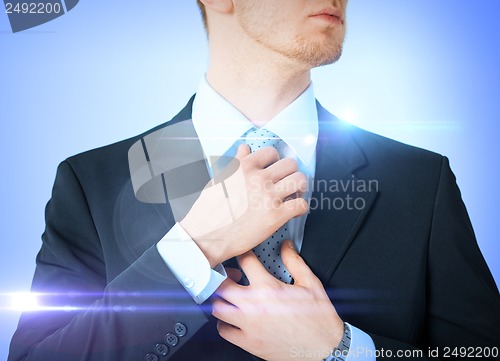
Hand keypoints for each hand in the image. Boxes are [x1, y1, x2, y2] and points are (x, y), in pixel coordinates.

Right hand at [180, 144, 307, 266]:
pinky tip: (292, 212)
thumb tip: (245, 148)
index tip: (274, 171)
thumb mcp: (220, 179)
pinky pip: (301, 205)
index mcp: (244, 167)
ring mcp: (268, 196)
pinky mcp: (275, 215)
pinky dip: (300, 208)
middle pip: (290, 164)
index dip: (275, 162)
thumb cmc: (210, 209)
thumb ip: (236, 162)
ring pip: (300, 180)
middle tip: (287, 184)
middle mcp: (258, 178)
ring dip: (299, 188)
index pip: (272, 152)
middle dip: (290, 173)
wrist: (206, 235)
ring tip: (293, 195)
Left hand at [213, 240, 343, 360]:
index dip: (242, 252)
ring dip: (220, 299)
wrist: (324, 348)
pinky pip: (223, 330)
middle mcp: (253, 306)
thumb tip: (286, 247)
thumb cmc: (319, 319)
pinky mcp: (248, 342)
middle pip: (221, 284)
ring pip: (217, 307)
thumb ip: (294, 261)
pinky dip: (223, 323)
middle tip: (230, 275)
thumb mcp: (310, 283)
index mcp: (268, 288)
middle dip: (222, 276)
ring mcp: (248, 325)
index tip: (242, 253)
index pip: (244, 261)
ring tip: (229, 296)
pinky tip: (232, 318)